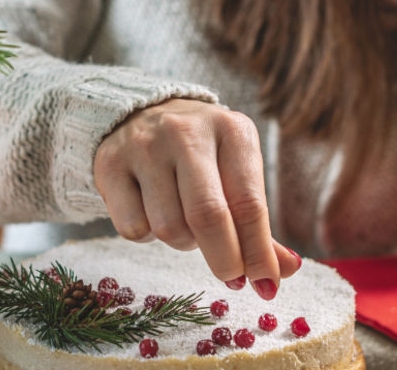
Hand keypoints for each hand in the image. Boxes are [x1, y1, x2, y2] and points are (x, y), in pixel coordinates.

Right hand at [93, 99, 300, 299]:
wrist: (143, 112)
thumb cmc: (203, 154)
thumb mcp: (236, 172)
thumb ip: (258, 224)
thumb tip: (287, 269)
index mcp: (231, 130)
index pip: (248, 202)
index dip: (258, 251)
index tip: (265, 284)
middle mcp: (186, 132)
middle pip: (208, 216)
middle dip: (225, 259)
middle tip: (232, 278)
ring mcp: (144, 145)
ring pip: (169, 227)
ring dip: (183, 242)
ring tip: (185, 222)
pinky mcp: (109, 164)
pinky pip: (132, 229)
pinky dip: (147, 236)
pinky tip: (151, 212)